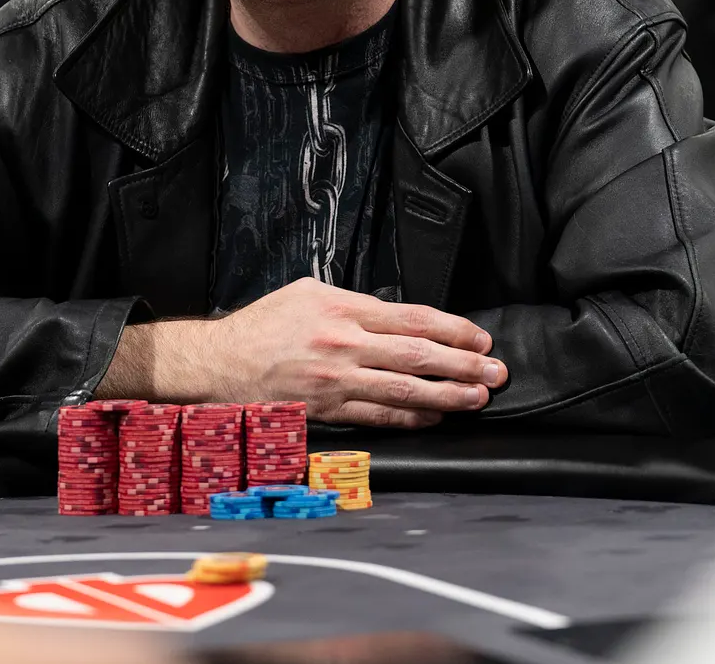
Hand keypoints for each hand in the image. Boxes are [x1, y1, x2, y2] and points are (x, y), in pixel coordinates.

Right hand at [211, 278, 507, 427]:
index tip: (479, 337)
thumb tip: (394, 315)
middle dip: (464, 363)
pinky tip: (435, 417)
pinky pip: (379, 417)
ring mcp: (337, 381)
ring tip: (477, 397)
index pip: (413, 318)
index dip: (454, 328)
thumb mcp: (307, 294)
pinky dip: (412, 419)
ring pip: (405, 390)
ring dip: (448, 395)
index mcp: (342, 310)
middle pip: (418, 355)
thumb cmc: (262, 326)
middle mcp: (344, 345)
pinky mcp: (328, 410)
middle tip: (496, 370)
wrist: (218, 363)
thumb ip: (353, 303)